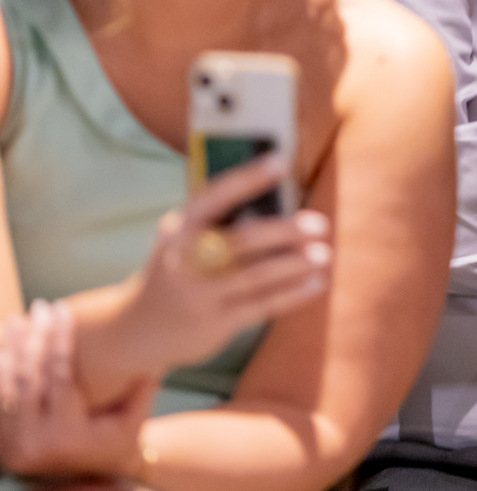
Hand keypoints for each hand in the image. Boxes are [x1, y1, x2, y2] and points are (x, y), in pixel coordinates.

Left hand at [0, 303, 155, 478]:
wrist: (85, 485)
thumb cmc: (115, 444)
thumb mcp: (134, 422)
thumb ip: (142, 389)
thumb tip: (154, 351)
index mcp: (66, 434)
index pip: (59, 376)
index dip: (59, 339)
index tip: (63, 309)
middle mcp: (34, 441)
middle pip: (28, 377)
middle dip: (33, 337)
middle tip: (39, 307)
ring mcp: (11, 444)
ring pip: (6, 386)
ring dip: (10, 350)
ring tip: (17, 320)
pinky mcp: (0, 442)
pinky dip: (0, 369)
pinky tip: (5, 345)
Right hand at [115, 152, 332, 382]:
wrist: (139, 329)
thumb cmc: (178, 271)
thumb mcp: (183, 241)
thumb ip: (220, 224)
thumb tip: (284, 208)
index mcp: (179, 228)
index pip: (215, 196)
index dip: (248, 178)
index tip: (281, 161)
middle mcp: (185, 259)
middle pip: (242, 240)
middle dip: (285, 230)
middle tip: (320, 224)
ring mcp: (198, 294)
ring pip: (256, 276)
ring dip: (295, 265)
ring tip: (324, 255)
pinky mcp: (213, 323)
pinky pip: (261, 306)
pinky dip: (292, 293)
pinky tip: (316, 283)